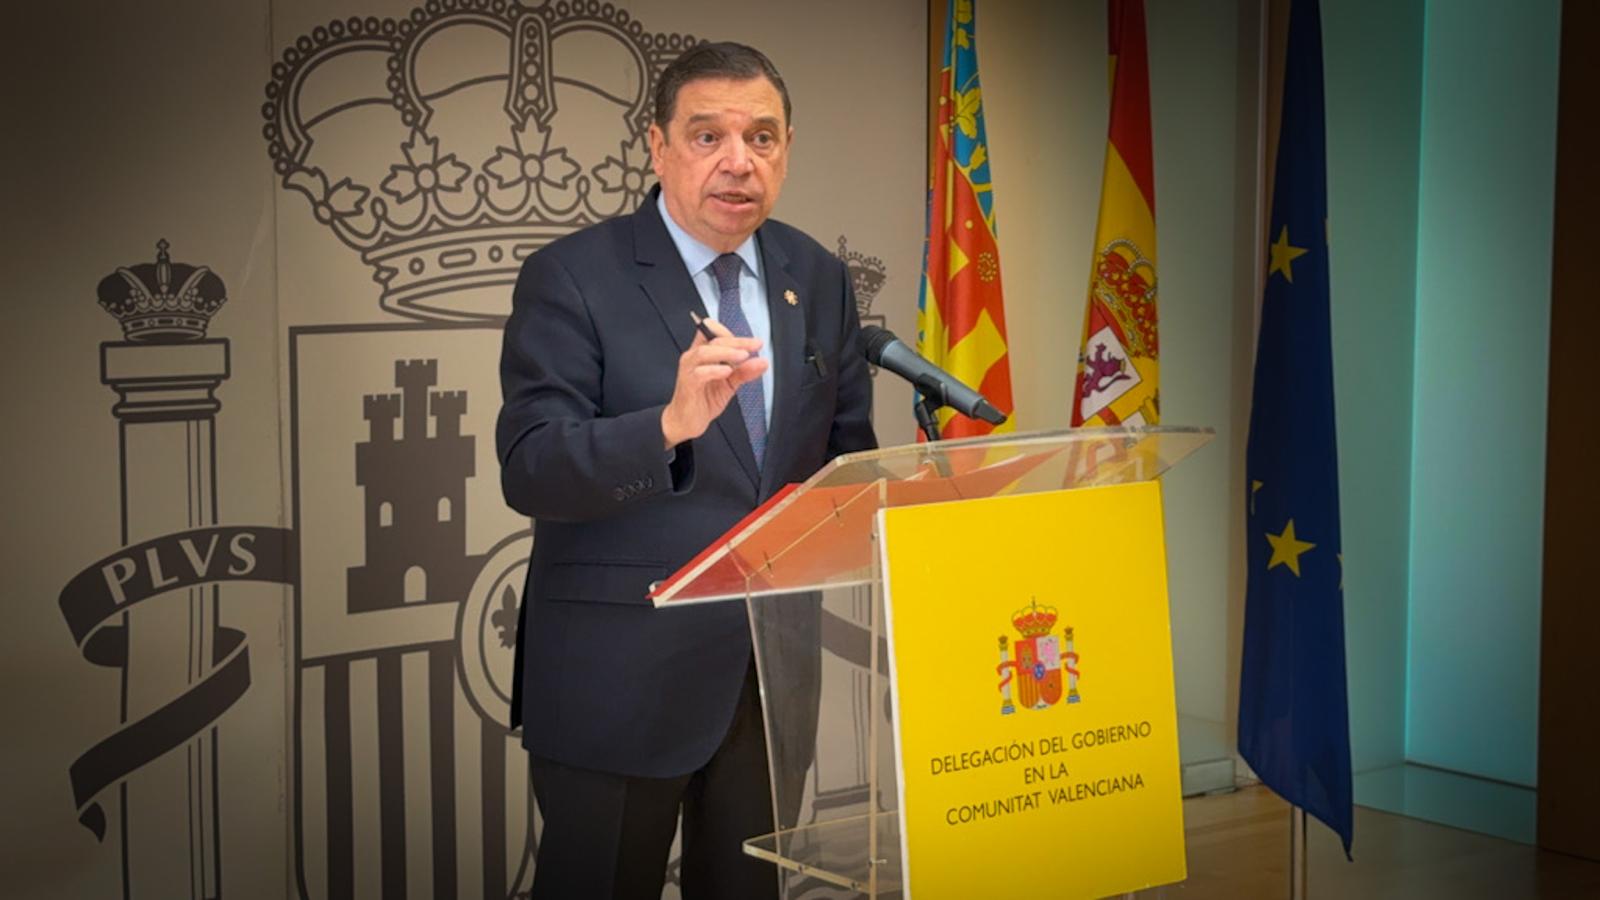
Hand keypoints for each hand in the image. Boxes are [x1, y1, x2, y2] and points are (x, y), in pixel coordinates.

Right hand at [661, 317, 767, 447]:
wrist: (686, 421)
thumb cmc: (704, 399)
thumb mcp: (729, 384)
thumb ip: (744, 372)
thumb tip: (762, 362)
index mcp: (703, 353)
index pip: (715, 332)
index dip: (733, 334)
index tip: (754, 343)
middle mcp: (694, 357)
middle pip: (714, 340)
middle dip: (737, 341)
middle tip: (755, 346)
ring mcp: (689, 369)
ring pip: (704, 352)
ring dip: (726, 352)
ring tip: (743, 356)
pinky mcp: (688, 384)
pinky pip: (700, 373)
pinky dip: (714, 370)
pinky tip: (727, 371)